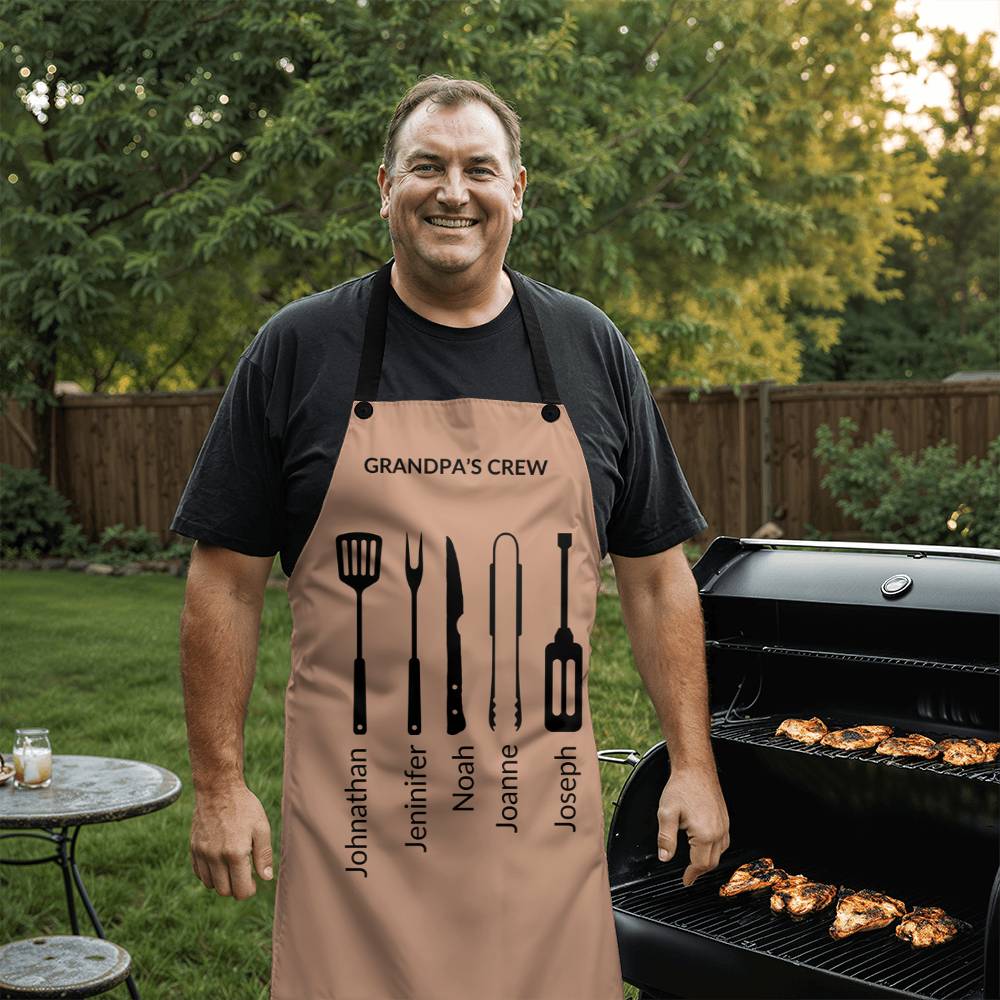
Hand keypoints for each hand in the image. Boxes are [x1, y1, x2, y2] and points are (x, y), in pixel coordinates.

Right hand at [190, 783, 273, 899]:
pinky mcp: (193, 848)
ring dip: (222, 881)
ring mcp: (202, 853)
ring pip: (210, 885)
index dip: (250, 890)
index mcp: (235, 853)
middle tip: (244, 875)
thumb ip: (264, 855)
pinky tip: (219, 861)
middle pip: (225, 891)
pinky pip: (199, 873)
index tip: (254, 883)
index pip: (241, 890)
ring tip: (232, 866)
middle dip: (236, 888)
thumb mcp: (261, 827)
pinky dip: (209, 874)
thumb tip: (266, 878)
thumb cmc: (244, 807)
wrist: (218, 789)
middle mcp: (215, 857)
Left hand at [656, 766, 729, 886]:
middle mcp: (718, 831)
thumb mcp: (666, 813)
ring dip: (708, 861)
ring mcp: (724, 824)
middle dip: (699, 871)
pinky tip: (706, 846)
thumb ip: (665, 838)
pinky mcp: (725, 818)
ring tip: (696, 864)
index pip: (700, 864)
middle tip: (689, 875)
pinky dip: (715, 849)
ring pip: (720, 852)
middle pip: (711, 862)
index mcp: (705, 833)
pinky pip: (724, 841)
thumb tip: (665, 857)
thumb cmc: (682, 787)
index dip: (691, 875)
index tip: (685, 881)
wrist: (695, 768)